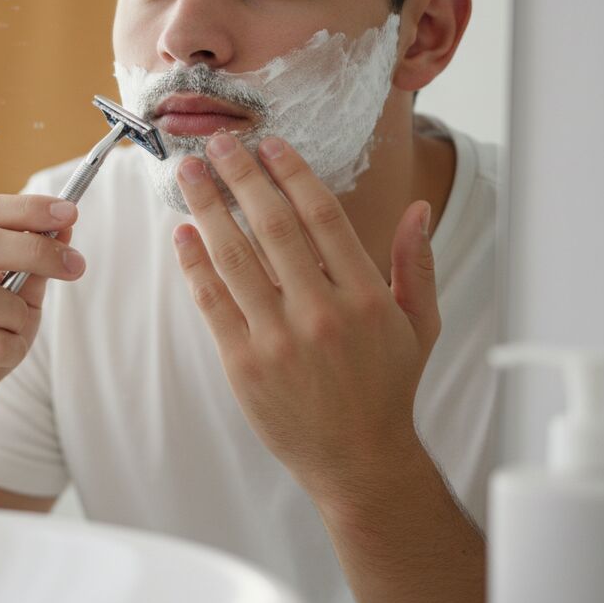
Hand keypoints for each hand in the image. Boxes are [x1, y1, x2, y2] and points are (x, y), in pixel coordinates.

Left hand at [171, 133, 437, 504]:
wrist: (358, 459)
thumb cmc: (387, 388)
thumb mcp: (420, 324)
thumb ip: (416, 263)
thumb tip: (417, 209)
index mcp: (365, 296)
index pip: (322, 216)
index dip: (290, 173)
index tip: (268, 144)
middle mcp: (321, 312)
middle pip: (273, 226)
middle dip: (240, 177)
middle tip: (217, 143)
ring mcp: (278, 338)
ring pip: (235, 257)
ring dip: (207, 208)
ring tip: (188, 173)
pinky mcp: (243, 364)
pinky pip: (212, 302)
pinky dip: (194, 264)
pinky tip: (183, 233)